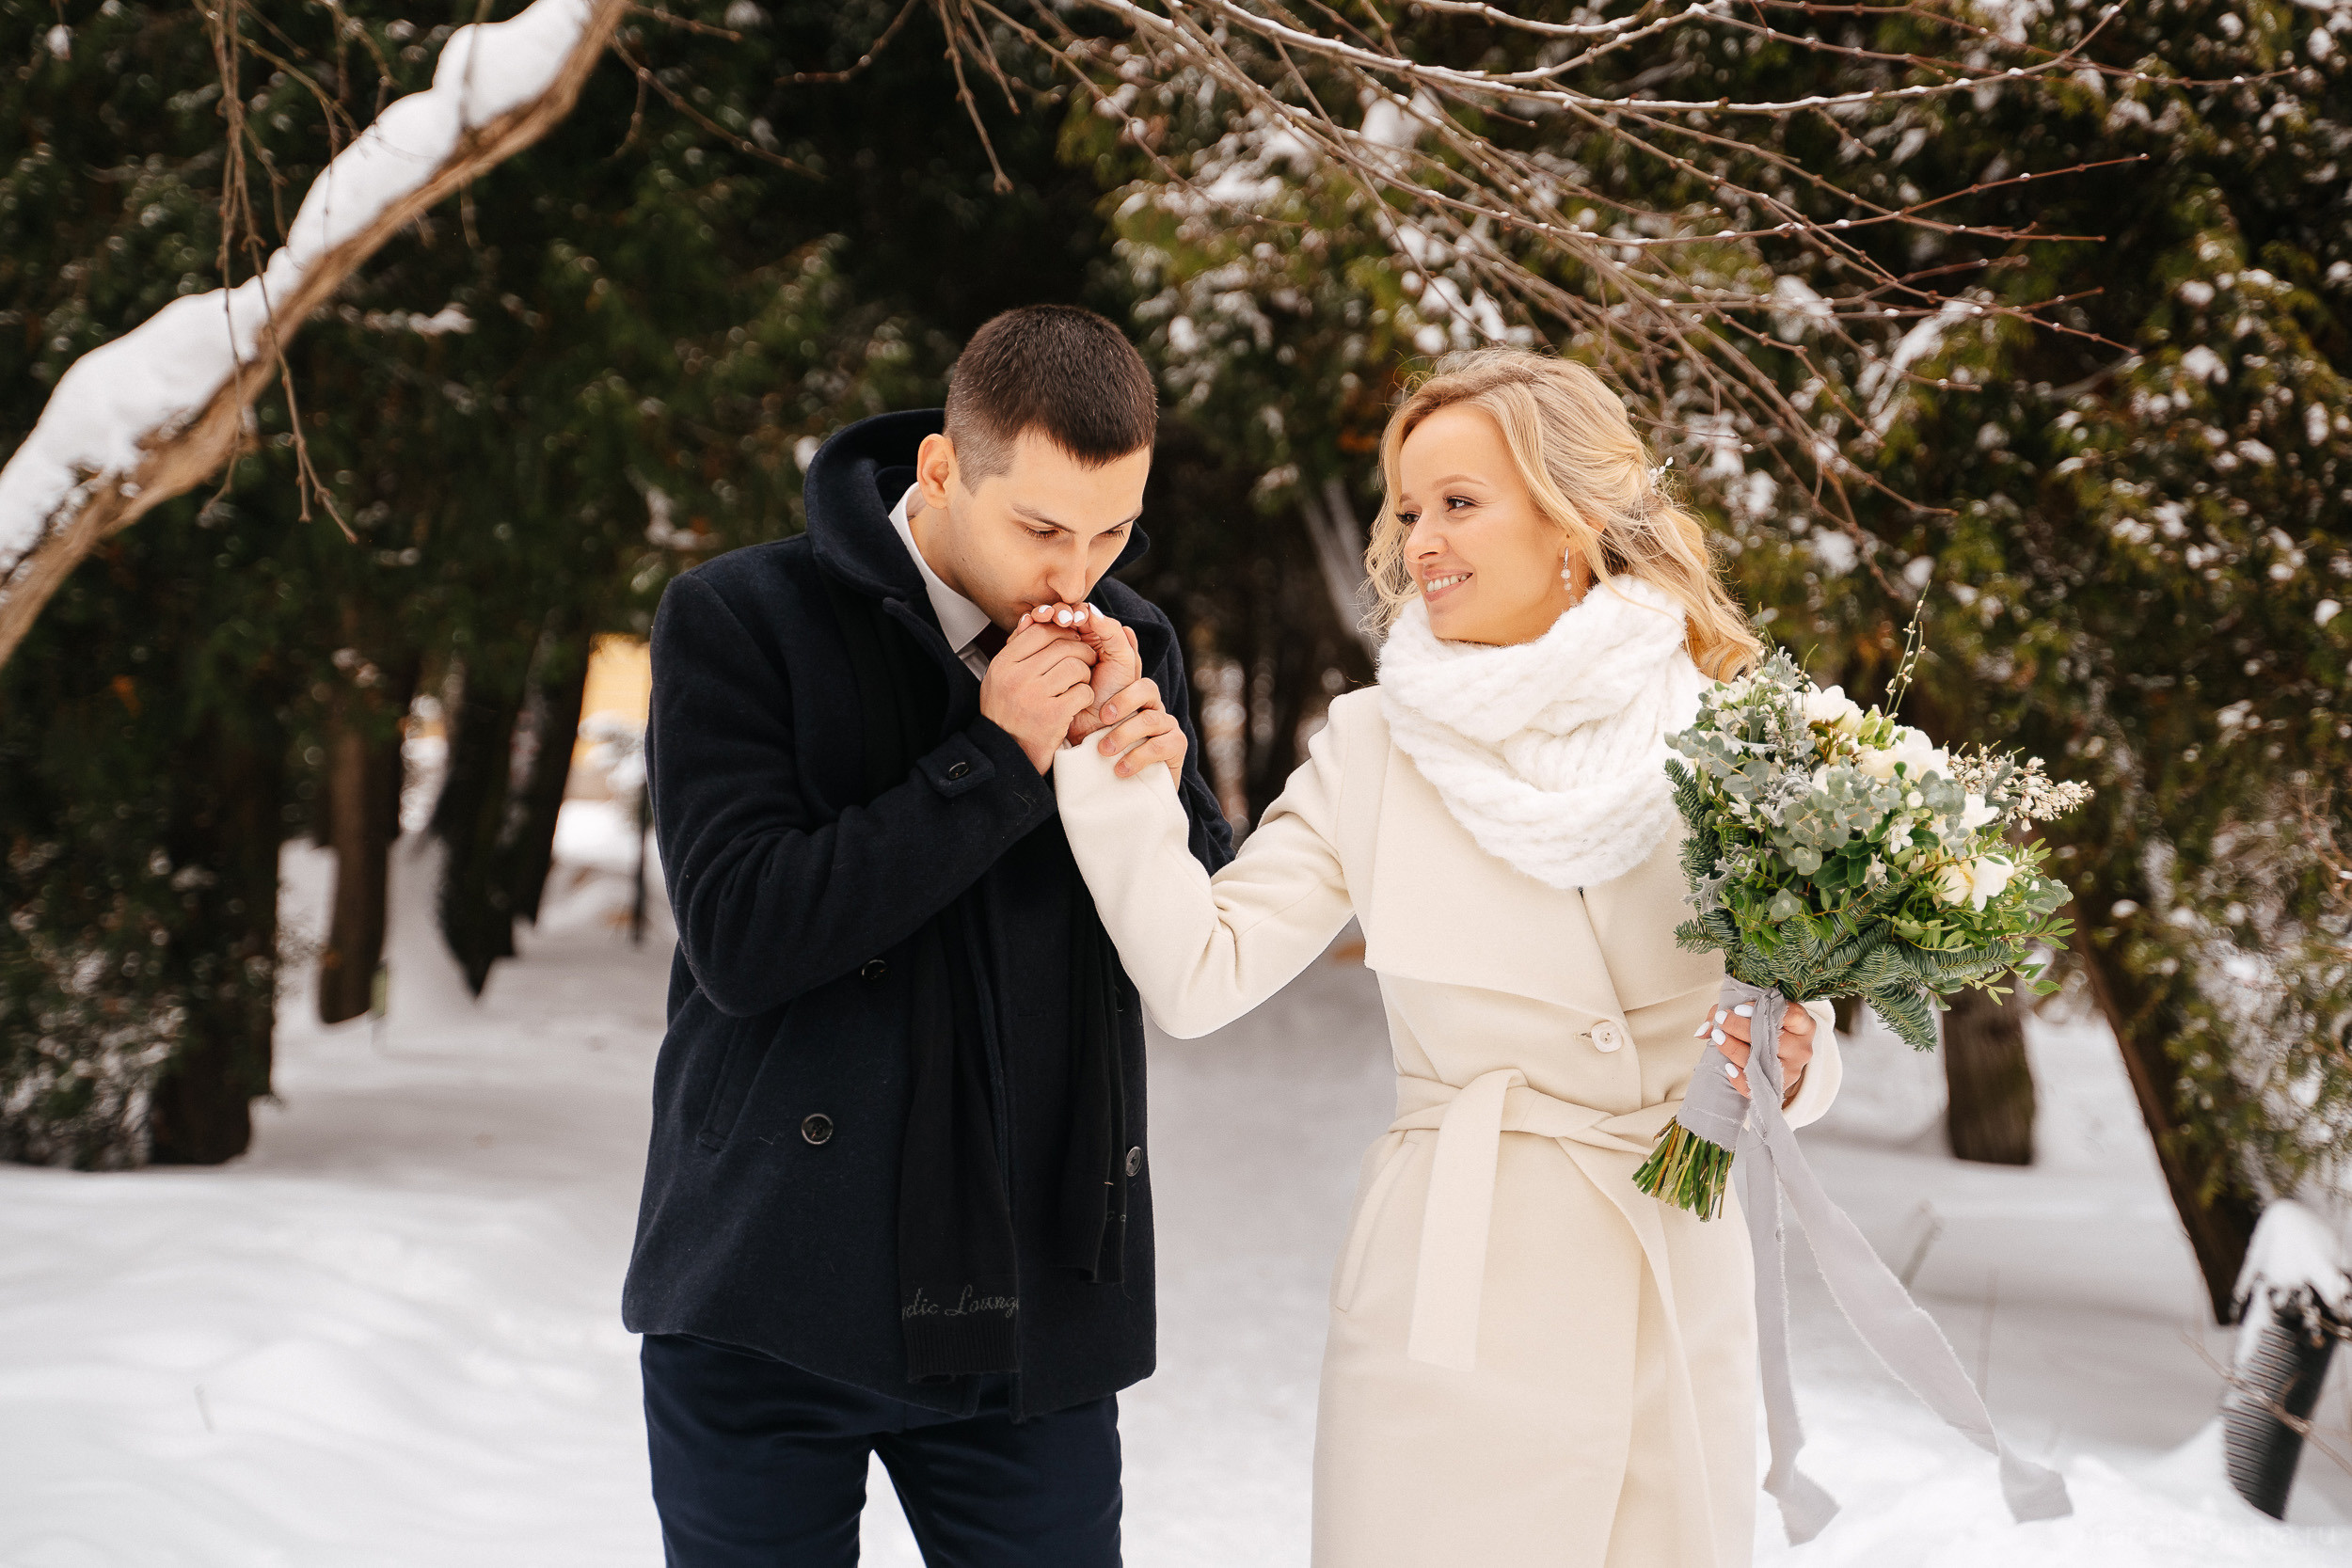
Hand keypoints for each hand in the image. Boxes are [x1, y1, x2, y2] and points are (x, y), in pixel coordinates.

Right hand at [979, 615, 1096, 773]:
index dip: (1061, 632)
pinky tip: (1079, 703)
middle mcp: (1015, 677)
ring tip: (1081, 683)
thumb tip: (1033, 619)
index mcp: (1003, 664)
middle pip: (1062, 645)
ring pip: (1076, 666)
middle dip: (1080, 651)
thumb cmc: (1007, 715)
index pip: (1039, 631)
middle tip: (1086, 661)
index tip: (1070, 640)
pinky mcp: (1052, 715)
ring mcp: (1034, 696)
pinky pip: (1083, 692)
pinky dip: (1087, 697)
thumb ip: (1017, 650)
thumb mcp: (1001, 679)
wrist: (1005, 756)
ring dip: (1085, 674)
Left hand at [1033, 602, 1187, 783]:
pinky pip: (1163, 744)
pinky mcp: (1174, 744)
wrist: (1106, 783)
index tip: (1093, 654)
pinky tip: (1119, 770)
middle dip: (1124, 701)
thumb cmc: (1085, 740)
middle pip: (1144, 684)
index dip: (1112, 652)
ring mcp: (1163, 720)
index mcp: (1124, 681)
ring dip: (1126, 735)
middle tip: (1103, 716)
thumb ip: (1059, 672)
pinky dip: (1138, 758)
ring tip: (1104, 750)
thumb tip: (1029, 624)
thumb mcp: (1068, 706)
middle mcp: (1146, 697)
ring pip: (1152, 717)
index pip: (1126, 657)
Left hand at [1702, 998, 1814, 1105]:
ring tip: (1718, 1038)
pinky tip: (1727, 1067)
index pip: (1791, 1015)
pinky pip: (1758, 1086)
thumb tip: (1704, 1031)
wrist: (1778, 1055)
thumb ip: (1728, 1013)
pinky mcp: (1780, 1087)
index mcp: (1803, 1025)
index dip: (1764, 1011)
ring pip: (1762, 1061)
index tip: (1738, 1008)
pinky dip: (1740, 1078)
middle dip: (1741, 1027)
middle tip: (1721, 1020)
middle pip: (1772, 1037)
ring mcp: (1793, 1070)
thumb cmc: (1764, 1027)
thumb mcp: (1753, 1012)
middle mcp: (1802, 1048)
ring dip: (1735, 1049)